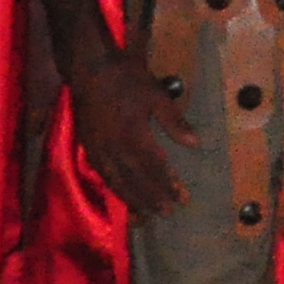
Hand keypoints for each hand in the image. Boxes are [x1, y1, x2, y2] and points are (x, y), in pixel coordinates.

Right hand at [61, 52, 193, 220]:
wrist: (89, 68)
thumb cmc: (127, 79)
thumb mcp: (156, 95)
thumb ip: (174, 121)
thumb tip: (195, 144)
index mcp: (133, 136)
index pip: (154, 168)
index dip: (168, 184)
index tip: (182, 198)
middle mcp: (114, 148)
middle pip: (135, 180)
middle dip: (152, 198)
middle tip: (167, 212)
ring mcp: (98, 149)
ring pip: (116, 181)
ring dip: (131, 199)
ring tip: (145, 214)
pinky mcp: (88, 146)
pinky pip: (101, 174)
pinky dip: (113, 188)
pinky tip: (120, 194)